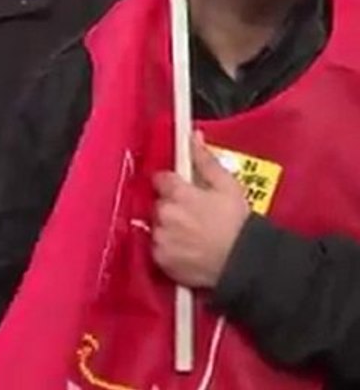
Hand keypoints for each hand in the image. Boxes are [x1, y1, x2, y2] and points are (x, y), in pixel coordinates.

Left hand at [151, 131, 250, 288]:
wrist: (243, 264)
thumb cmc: (238, 226)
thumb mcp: (228, 186)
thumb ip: (206, 160)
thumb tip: (193, 138)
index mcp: (179, 193)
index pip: (161, 178)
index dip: (172, 183)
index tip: (182, 188)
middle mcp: (165, 214)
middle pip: (159, 203)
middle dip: (172, 206)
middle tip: (194, 214)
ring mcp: (161, 237)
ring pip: (158, 225)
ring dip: (169, 227)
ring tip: (193, 234)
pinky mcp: (161, 259)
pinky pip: (158, 248)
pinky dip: (169, 248)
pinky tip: (188, 249)